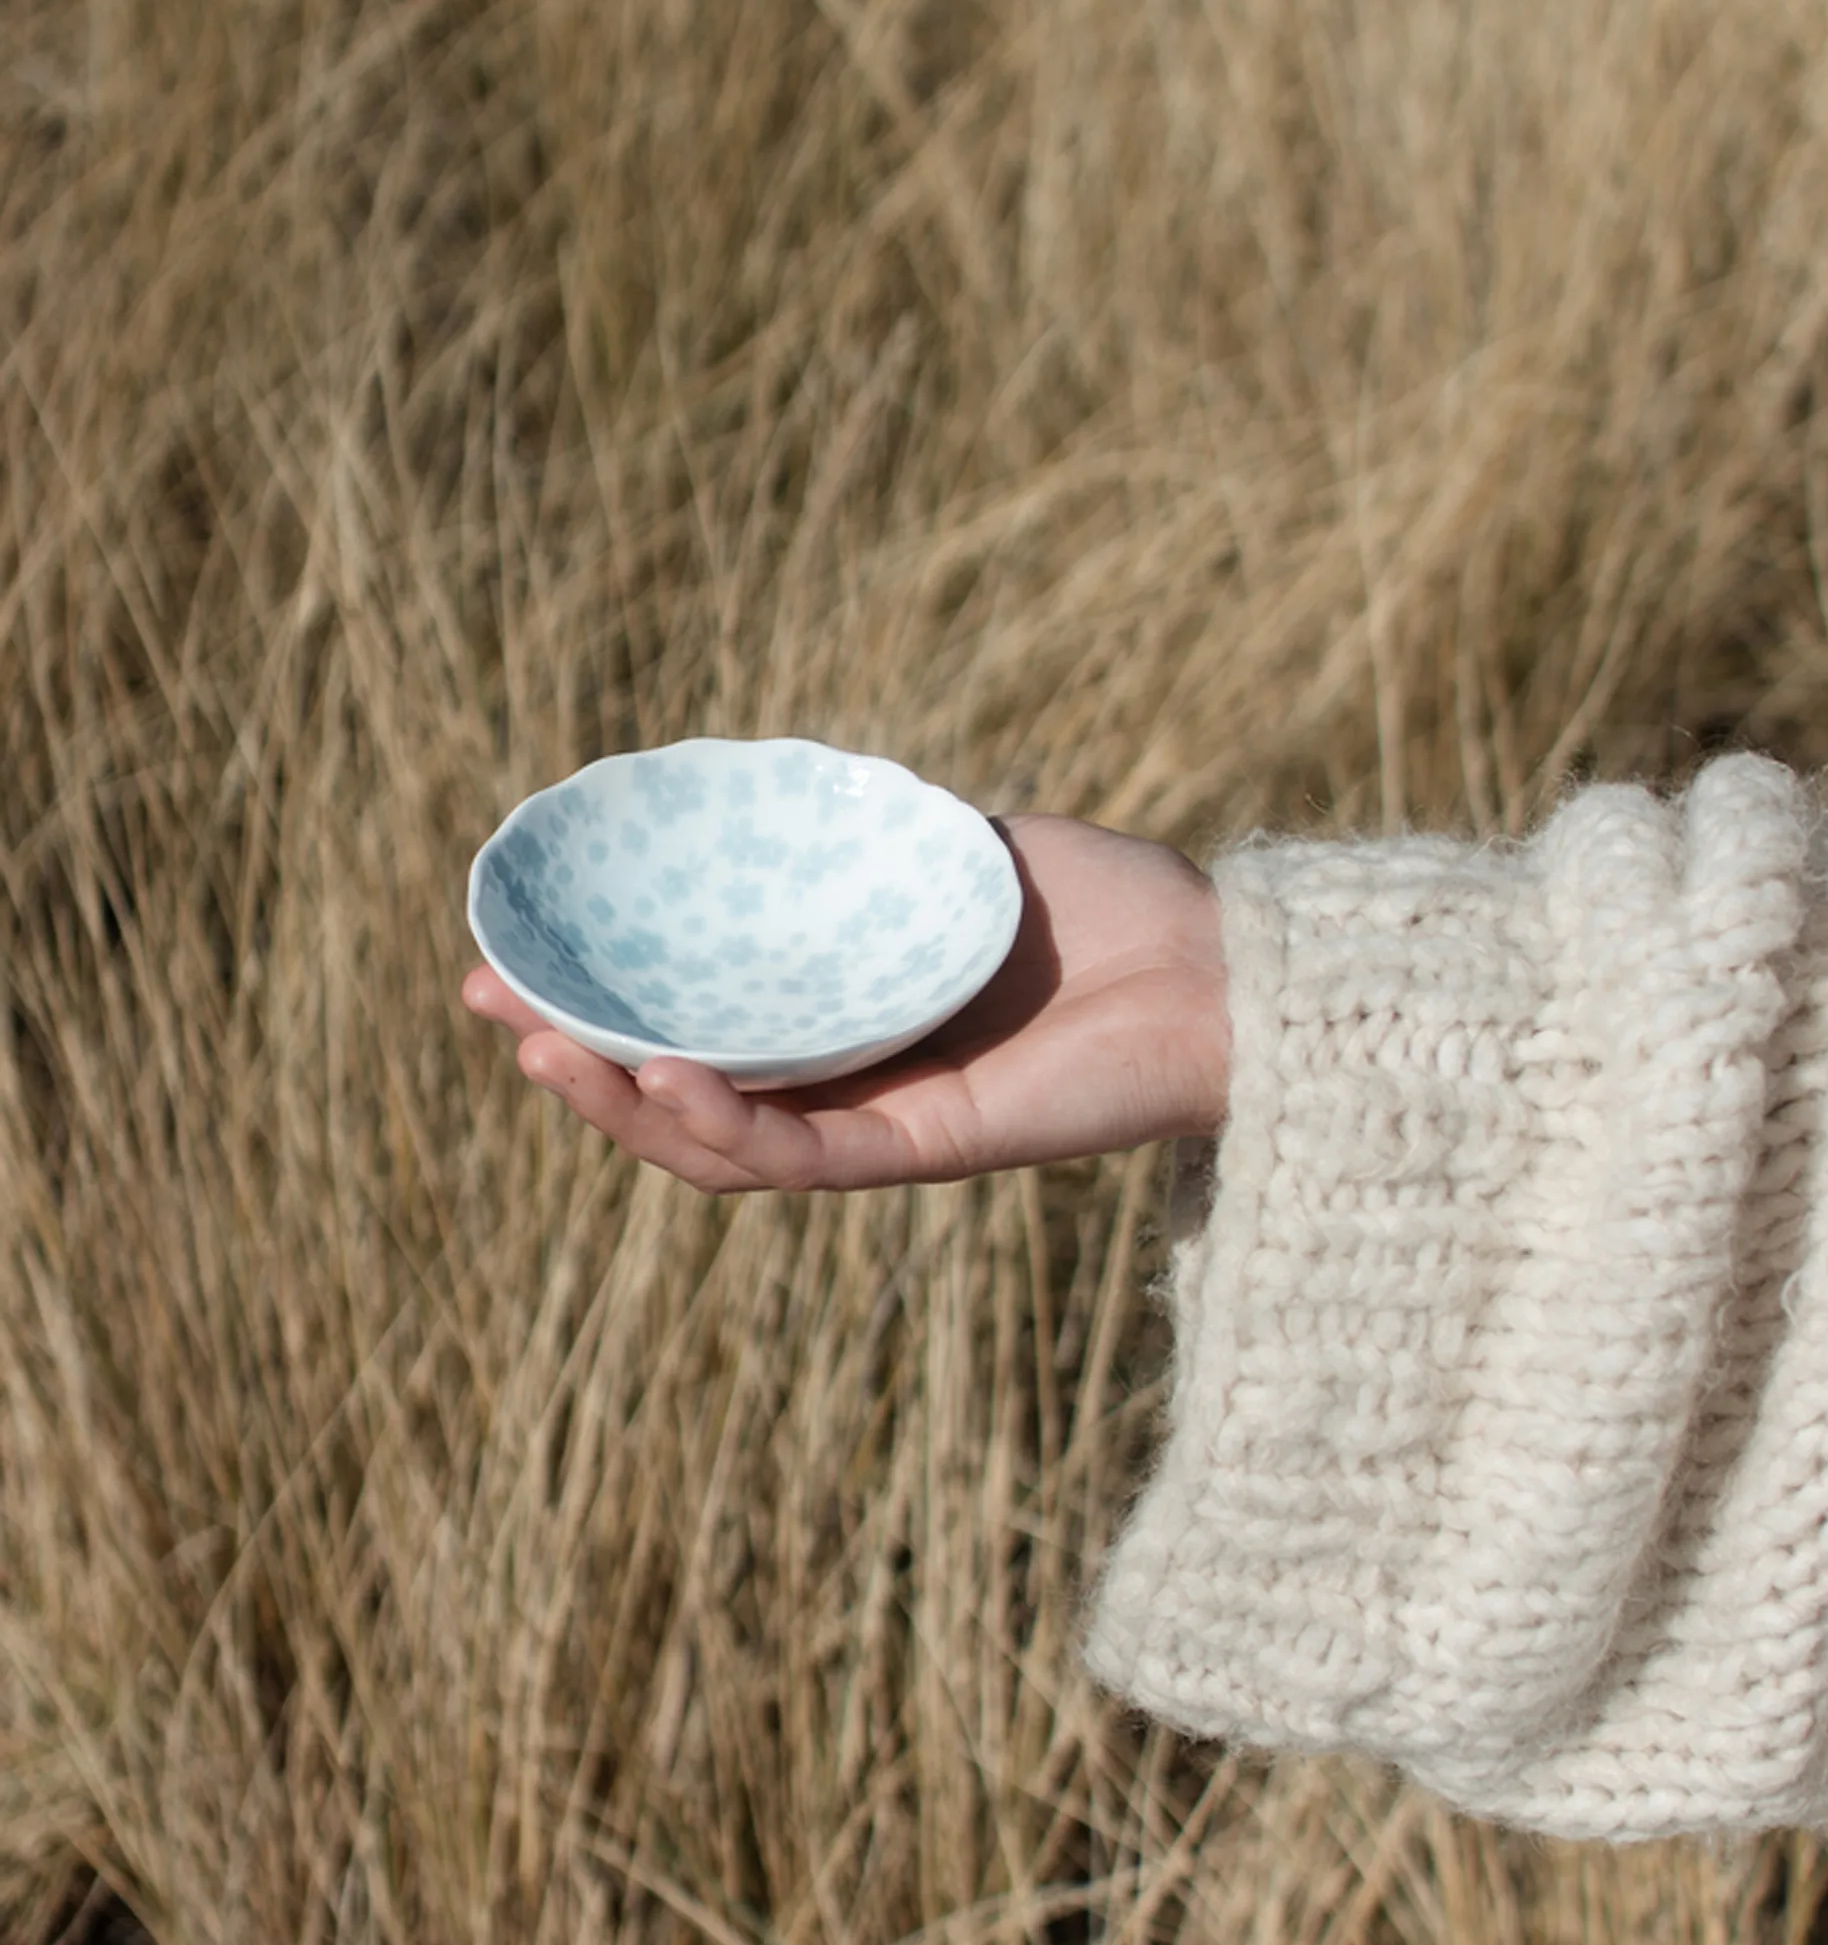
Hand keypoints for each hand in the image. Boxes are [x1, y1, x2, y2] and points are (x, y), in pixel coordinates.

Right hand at [461, 814, 1228, 1191]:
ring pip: (715, 1143)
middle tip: (484, 1002)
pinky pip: (799, 1156)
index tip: (507, 949)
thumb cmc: (1115, 903)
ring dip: (618, 1101)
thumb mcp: (959, 844)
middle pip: (678, 1090)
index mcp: (843, 1017)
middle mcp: (848, 1082)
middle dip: (572, 1055)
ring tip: (539, 1048)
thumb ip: (868, 837)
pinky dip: (721, 1122)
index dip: (597, 995)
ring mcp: (882, 1122)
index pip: (692, 1019)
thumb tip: (763, 789)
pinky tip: (661, 1070)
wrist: (1226, 969)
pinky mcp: (927, 1148)